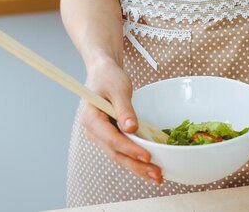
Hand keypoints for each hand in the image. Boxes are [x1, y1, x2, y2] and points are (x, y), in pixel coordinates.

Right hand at [80, 58, 162, 184]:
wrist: (104, 72)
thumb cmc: (109, 77)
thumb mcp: (118, 89)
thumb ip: (124, 109)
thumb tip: (131, 129)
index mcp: (91, 119)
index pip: (111, 139)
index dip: (130, 149)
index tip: (147, 156)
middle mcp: (94, 131)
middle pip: (116, 153)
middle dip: (136, 166)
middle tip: (156, 175)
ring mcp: (102, 136)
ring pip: (120, 156)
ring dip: (138, 167)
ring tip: (157, 176)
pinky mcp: (110, 136)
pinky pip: (123, 150)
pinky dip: (136, 158)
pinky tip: (149, 165)